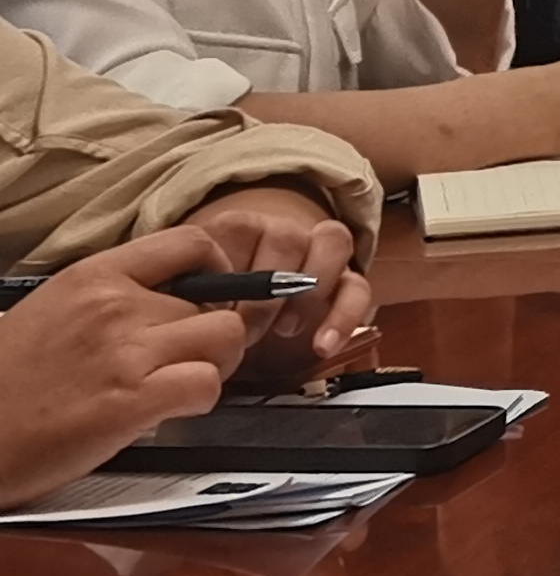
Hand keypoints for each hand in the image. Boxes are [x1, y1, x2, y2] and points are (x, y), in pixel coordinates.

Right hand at [0, 238, 262, 505]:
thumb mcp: (52, 312)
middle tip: (177, 365)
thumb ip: (112, 299)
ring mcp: (125, 352)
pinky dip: (198, 401)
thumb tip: (172, 302)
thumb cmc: (5, 382)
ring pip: (225, 341)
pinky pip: (207, 386)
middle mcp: (116, 305)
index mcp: (93, 276)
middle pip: (215, 306)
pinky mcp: (131, 402)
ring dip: (212, 367)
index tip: (213, 297)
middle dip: (207, 339)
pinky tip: (165, 412)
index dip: (217, 271)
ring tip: (173, 387)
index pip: (190, 243)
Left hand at [169, 186, 373, 376]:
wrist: (228, 331)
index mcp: (236, 231)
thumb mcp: (186, 307)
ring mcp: (318, 254)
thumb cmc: (204, 316)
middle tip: (247, 332)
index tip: (213, 312)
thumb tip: (188, 316)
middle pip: (289, 237)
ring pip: (333, 243)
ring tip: (286, 330)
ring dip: (309, 291)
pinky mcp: (345, 283)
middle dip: (268, 292)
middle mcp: (281, 233)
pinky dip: (344, 315)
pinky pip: (357, 287)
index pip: (241, 229)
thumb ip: (186, 301)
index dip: (230, 271)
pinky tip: (323, 346)